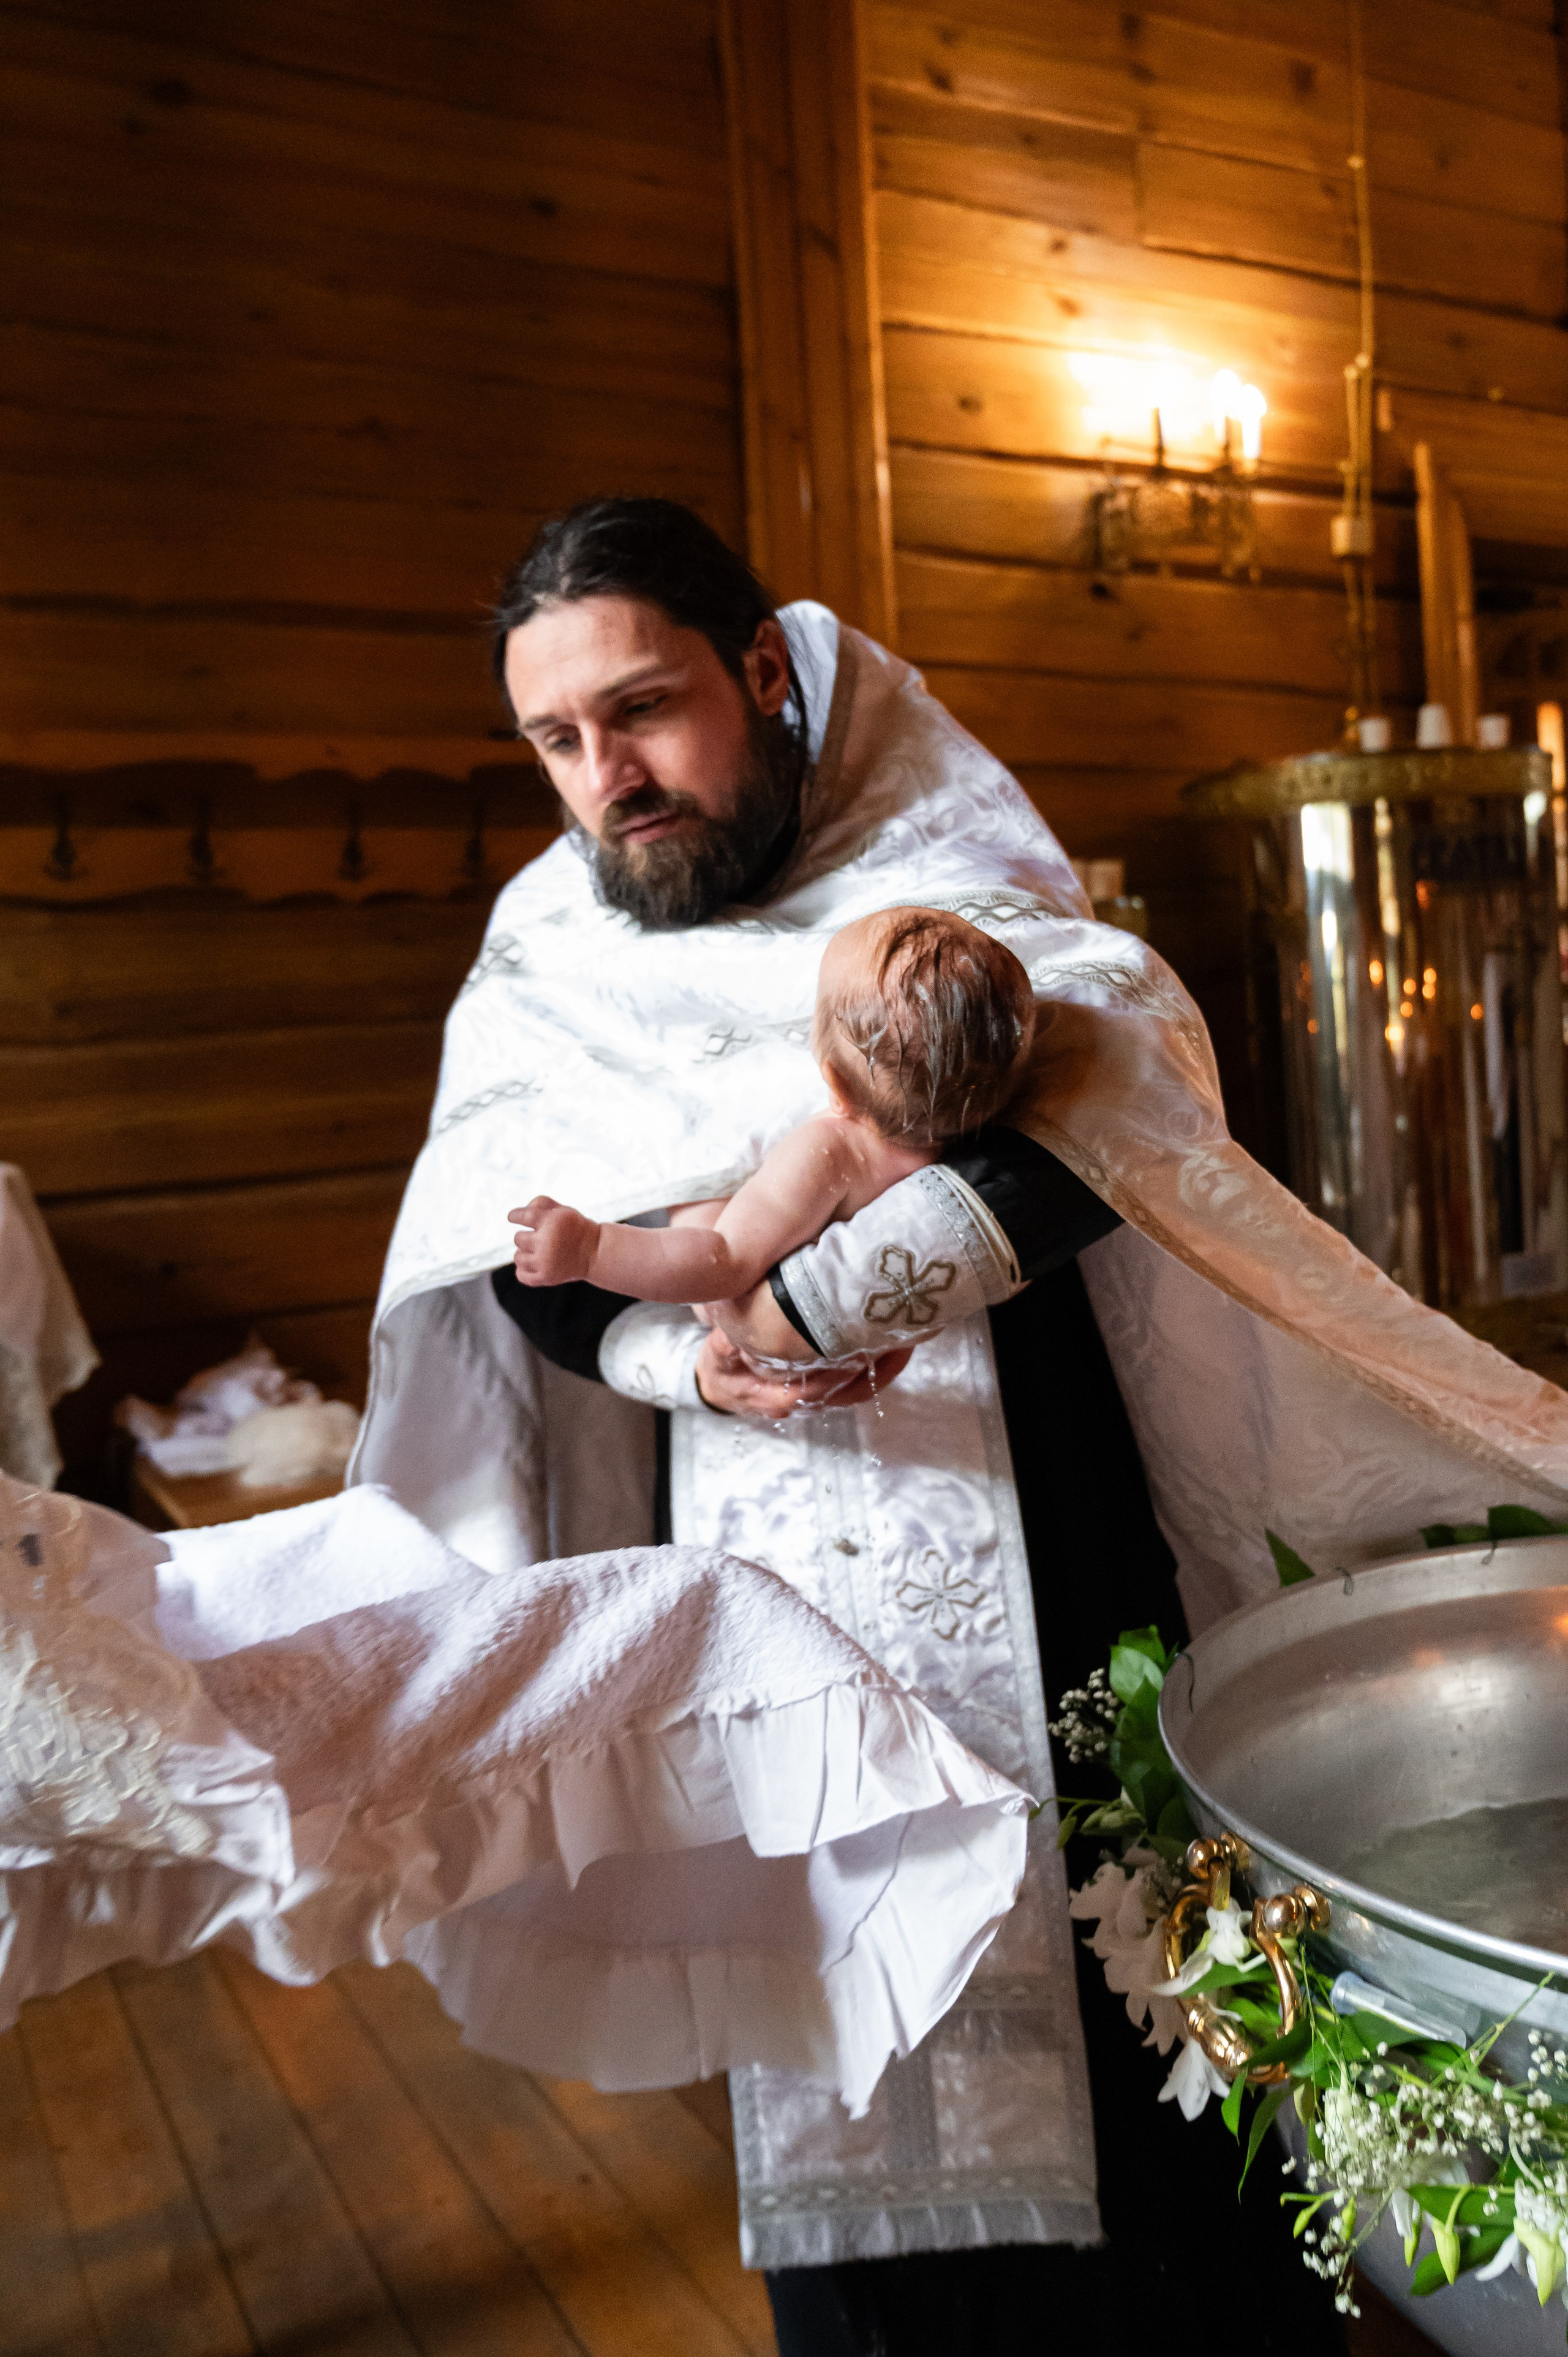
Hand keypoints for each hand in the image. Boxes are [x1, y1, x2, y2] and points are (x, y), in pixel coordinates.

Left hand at [508, 1196, 597, 1285]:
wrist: (594, 1253)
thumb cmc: (576, 1228)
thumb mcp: (563, 1210)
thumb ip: (541, 1203)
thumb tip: (516, 1214)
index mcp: (552, 1222)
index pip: (522, 1216)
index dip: (514, 1216)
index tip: (513, 1217)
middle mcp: (547, 1242)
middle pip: (518, 1238)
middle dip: (527, 1237)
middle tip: (541, 1238)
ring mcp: (545, 1262)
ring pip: (517, 1257)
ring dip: (525, 1253)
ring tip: (538, 1252)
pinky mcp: (546, 1277)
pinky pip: (521, 1275)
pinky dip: (524, 1270)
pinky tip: (534, 1264)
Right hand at [694, 1327, 913, 1420]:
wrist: (724, 1387)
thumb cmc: (723, 1369)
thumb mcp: (717, 1355)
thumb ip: (726, 1345)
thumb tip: (734, 1334)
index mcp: (780, 1398)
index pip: (816, 1387)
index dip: (838, 1369)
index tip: (857, 1346)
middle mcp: (805, 1403)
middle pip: (848, 1391)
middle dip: (873, 1365)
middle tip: (893, 1334)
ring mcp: (819, 1399)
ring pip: (860, 1389)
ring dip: (883, 1366)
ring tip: (903, 1336)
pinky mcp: (829, 1389)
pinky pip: (861, 1384)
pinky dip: (880, 1367)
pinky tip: (894, 1344)